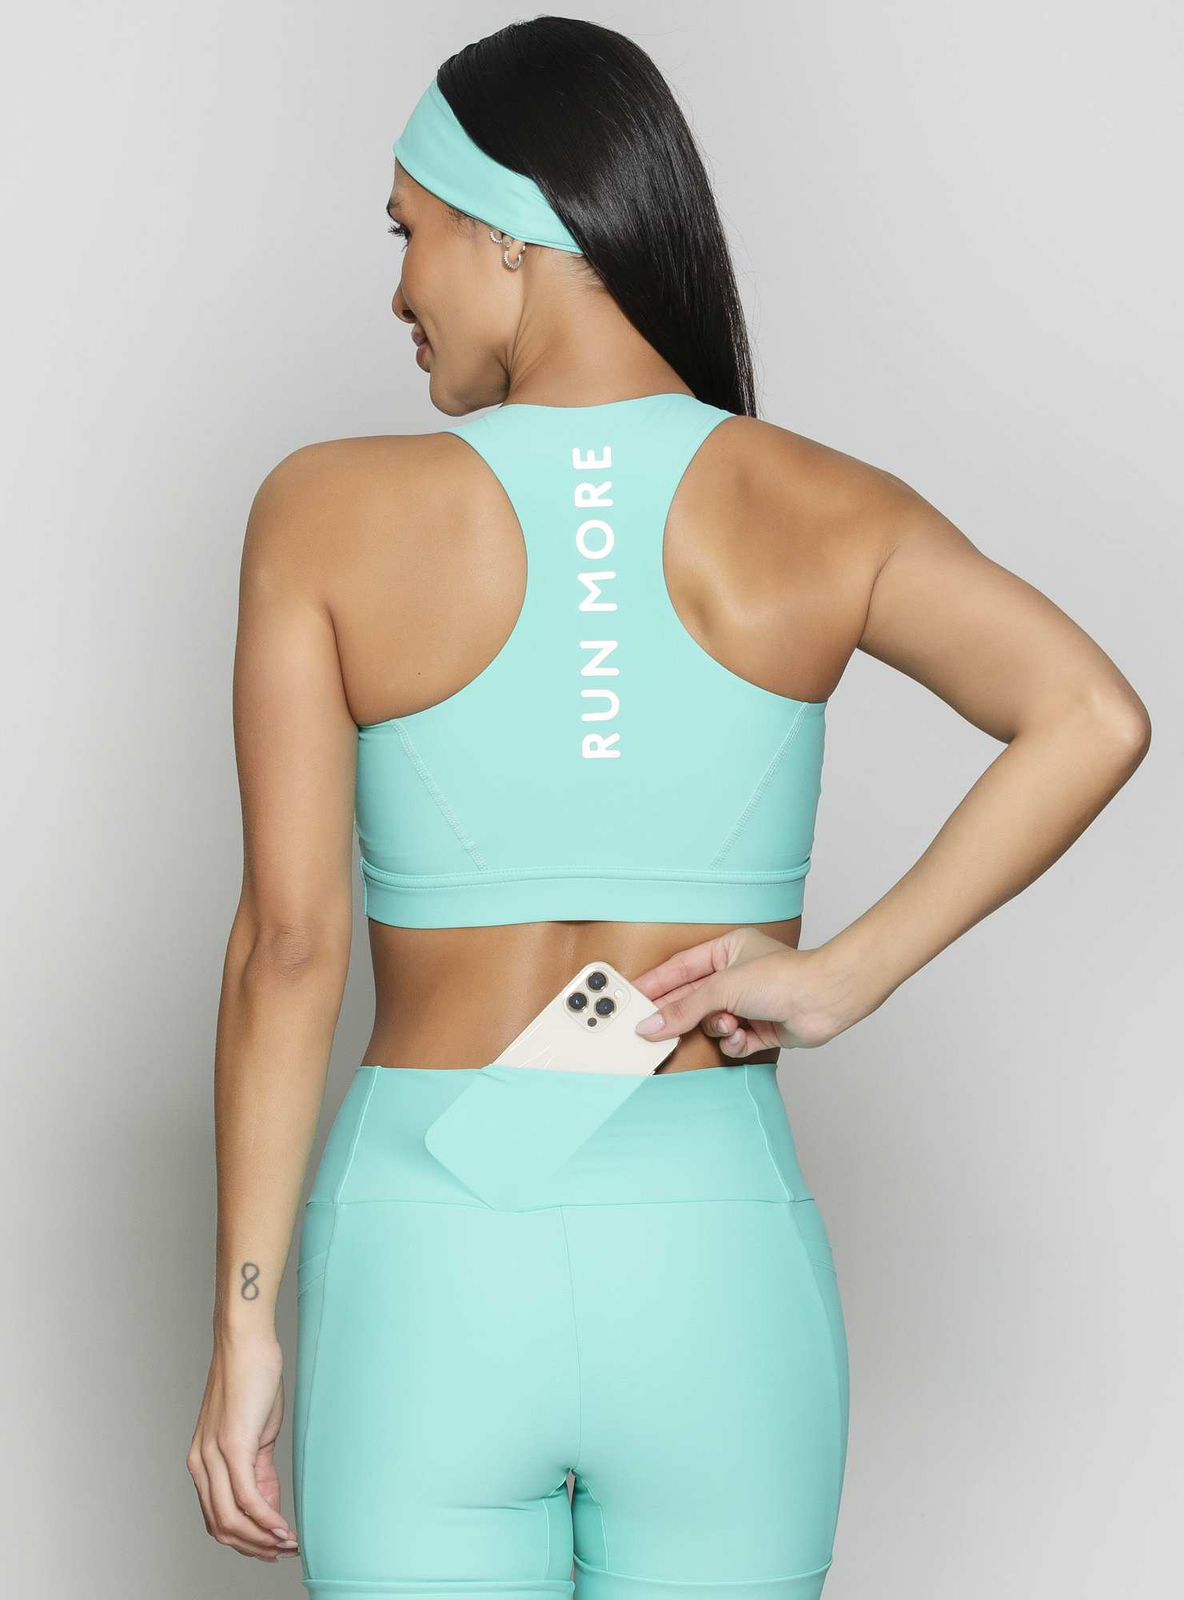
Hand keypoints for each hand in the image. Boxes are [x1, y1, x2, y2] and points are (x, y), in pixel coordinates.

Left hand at [187, 1332, 299, 1561]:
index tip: (273, 1547)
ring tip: (288, 1544)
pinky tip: (284, 1528)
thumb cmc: (252, 1379)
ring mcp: (214, 1456)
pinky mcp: (232, 1446)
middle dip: (254, 1548)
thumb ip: (258, 1470)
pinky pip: (247, 1498)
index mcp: (203, 1462)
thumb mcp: (255, 1432)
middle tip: (283, 1553)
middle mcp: (201, 1464)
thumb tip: (268, 1506)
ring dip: (261, 1540)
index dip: (245, 1541)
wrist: (245, 1340)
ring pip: (230, 1520)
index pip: (217, 1519)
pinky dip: (267, 1520)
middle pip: (221, 1528)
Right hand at [631, 926, 856, 1054]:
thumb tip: (650, 1025)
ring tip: (728, 1024)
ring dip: (716, 1027)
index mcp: (727, 950)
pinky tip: (744, 1035)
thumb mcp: (721, 988)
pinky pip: (732, 1040)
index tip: (631, 998)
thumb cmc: (783, 977)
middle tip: (652, 1029)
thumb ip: (682, 1009)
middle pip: (693, 999)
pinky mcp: (761, 1028)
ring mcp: (750, 1003)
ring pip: (711, 1022)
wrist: (825, 999)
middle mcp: (737, 975)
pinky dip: (735, 1040)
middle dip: (680, 1015)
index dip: (655, 984)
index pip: (680, 968)